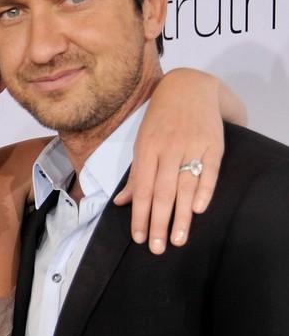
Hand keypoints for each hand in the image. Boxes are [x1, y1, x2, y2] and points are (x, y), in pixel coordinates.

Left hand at [114, 68, 226, 253]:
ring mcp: (192, 146)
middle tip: (157, 248)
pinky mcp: (213, 144)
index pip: (142, 189)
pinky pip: (209, 170)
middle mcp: (168, 149)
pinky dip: (204, 190)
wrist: (189, 87)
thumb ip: (136, 175)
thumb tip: (121, 203)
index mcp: (147, 150)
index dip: (140, 215)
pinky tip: (199, 209)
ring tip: (178, 240)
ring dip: (181, 216)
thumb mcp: (142, 143)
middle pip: (162, 192)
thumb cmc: (161, 121)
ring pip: (184, 186)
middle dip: (158, 222)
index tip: (140, 238)